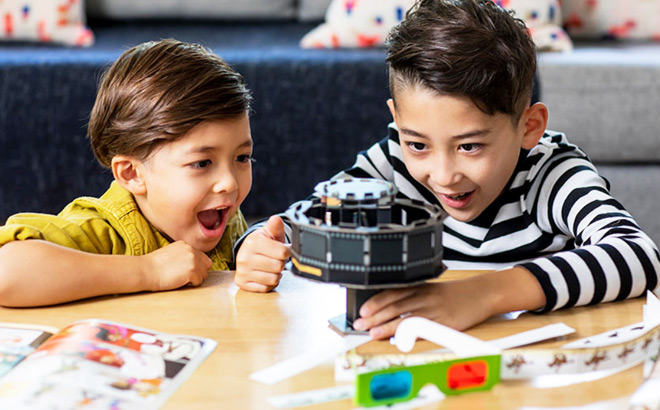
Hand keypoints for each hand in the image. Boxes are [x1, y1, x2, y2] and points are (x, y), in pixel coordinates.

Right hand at [143, 241, 211, 290]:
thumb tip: (194, 265)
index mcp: (186, 245)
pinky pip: (198, 282)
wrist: (145, 271)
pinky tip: (179, 281)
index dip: (197, 266)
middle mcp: (192, 250)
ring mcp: (193, 260)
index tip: (187, 272)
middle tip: (184, 277)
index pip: (202, 257)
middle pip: (207, 265)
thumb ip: (183, 256)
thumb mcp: (170, 254)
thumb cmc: (153, 266)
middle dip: (199, 272)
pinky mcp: (193, 270)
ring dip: (194, 279)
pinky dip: (190, 284)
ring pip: (203, 275)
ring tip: (179, 278)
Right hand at [235, 216, 290, 291]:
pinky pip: (266, 288)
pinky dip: (269, 283)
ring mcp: (242, 271)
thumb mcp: (269, 232)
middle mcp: (244, 257)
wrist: (248, 253)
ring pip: (273, 279)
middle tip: (275, 259)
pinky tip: (265, 275)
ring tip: (270, 267)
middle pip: (278, 266)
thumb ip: (275, 226)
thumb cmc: (263, 243)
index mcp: (252, 242)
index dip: (287, 251)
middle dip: (281, 263)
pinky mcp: (242, 283)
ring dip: (276, 274)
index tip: (284, 249)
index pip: (282, 252)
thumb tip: (276, 219)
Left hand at [352, 268, 544, 339]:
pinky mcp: (445, 322)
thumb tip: (386, 305)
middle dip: (375, 316)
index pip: (393, 292)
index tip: (362, 310)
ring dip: (387, 326)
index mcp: (420, 286)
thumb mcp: (431, 288)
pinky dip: (410, 334)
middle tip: (359, 324)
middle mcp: (425, 296)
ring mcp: (435, 310)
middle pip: (395, 305)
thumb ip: (411, 295)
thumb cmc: (454, 293)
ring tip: (372, 333)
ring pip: (406, 317)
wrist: (481, 293)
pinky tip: (399, 339)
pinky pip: (425, 328)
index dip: (375, 301)